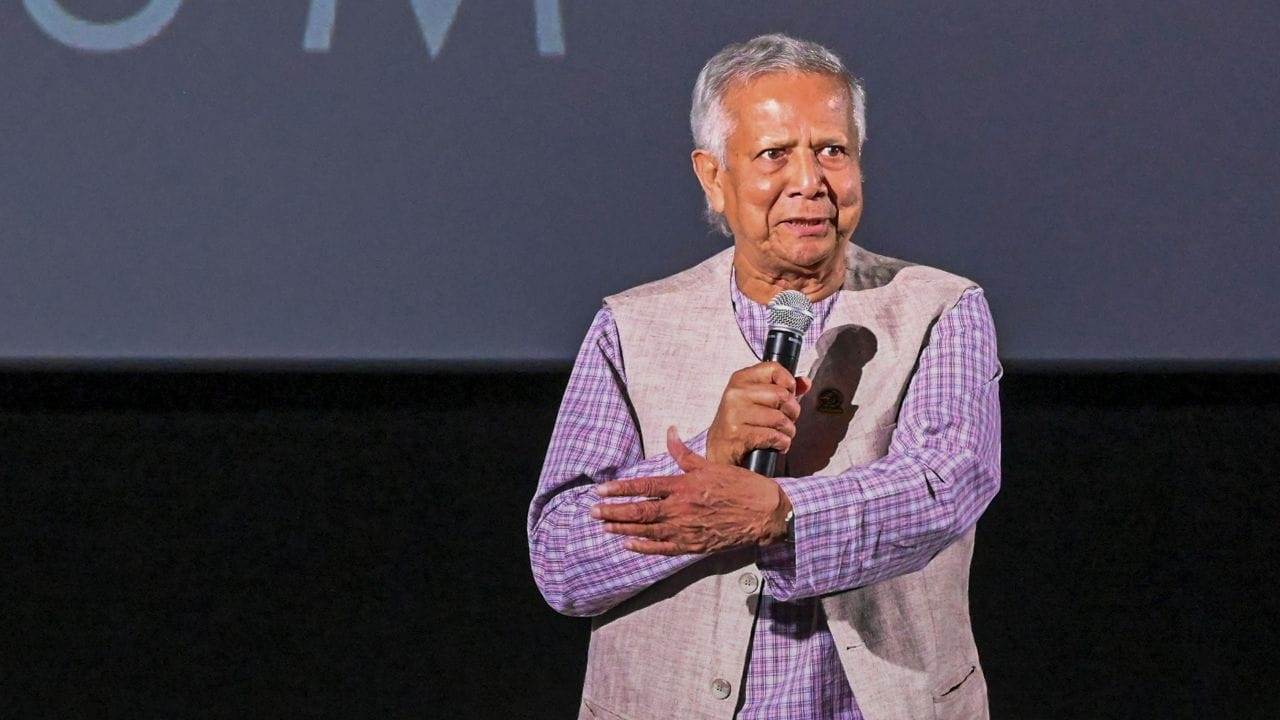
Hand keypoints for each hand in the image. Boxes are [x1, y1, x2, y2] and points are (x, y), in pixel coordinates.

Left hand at [590, 428, 792, 554]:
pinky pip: (664, 548)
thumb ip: (684, 453)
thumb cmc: (740, 486)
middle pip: (640, 512)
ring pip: (647, 531)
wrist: (765, 513)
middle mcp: (681, 509)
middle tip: (593, 512)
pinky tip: (629, 545)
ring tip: (604, 527)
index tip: (601, 491)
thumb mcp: (711, 464)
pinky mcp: (694, 546)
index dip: (620, 489)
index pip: (645, 487)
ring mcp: (686, 530)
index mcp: (684, 486)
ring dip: (623, 529)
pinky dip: (645, 547)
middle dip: (614, 512)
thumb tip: (670, 432)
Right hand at [705, 361, 811, 465]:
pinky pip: (774, 436)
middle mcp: (736, 394)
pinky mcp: (738, 435)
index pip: (773, 368)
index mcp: (740, 379)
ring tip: (781, 435)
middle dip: (792, 412)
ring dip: (788, 431)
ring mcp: (735, 414)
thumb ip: (782, 388)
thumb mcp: (756, 400)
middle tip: (786, 420)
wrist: (719, 450)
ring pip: (780, 418)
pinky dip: (782, 443)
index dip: (788, 383)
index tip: (788, 395)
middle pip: (782, 395)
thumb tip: (805, 383)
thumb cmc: (740, 424)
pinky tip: (776, 445)